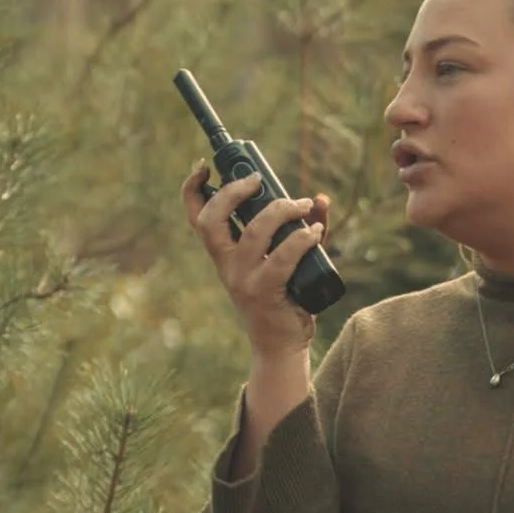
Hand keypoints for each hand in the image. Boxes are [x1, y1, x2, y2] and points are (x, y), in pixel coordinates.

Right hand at [181, 159, 331, 358]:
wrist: (281, 346)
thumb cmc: (283, 299)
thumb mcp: (286, 259)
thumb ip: (300, 228)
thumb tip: (320, 199)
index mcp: (223, 255)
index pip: (197, 218)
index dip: (193, 189)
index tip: (203, 166)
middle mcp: (226, 266)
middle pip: (212, 220)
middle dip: (233, 192)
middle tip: (259, 180)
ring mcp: (243, 280)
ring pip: (252, 233)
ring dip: (280, 211)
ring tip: (302, 205)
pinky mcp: (264, 293)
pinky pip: (281, 258)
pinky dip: (301, 240)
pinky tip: (316, 233)